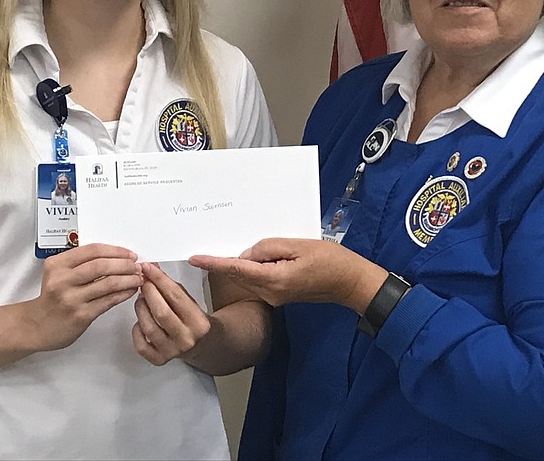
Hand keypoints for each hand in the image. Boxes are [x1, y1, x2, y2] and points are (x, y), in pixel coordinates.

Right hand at [25, 243, 142, 351]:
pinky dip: (123, 294)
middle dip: (124, 264)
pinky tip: (130, 291)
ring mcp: (72, 298)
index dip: (115, 250)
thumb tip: (114, 256)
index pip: (92, 250)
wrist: (36, 326)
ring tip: (138, 278)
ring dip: (128, 279)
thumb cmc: (52, 298)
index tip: (129, 254)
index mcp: (57, 264)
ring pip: (108, 283)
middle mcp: (63, 280)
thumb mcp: (58, 273)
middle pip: (101, 265)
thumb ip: (79, 263)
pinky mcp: (81, 315)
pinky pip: (108, 301)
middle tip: (137, 266)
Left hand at [131, 262, 211, 365]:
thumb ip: (171, 287)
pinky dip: (136, 330)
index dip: (159, 279)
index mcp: (199, 322)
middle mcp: (187, 339)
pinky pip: (141, 345)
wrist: (203, 345)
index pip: (176, 296)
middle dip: (149, 292)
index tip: (148, 267)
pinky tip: (140, 321)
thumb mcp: (190, 301)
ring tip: (141, 299)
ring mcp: (172, 351)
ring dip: (141, 308)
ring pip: (149, 327)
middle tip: (143, 281)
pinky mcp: (159, 360)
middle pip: (161, 312)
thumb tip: (152, 269)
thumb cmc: (194, 320)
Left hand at [190, 238, 386, 312]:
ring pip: (247, 278)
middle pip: (239, 275)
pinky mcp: (279, 295)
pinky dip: (251, 269)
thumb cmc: (329, 260)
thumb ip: (268, 247)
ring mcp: (274, 297)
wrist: (349, 282)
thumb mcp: (297, 245)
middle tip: (204, 250)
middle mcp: (269, 293)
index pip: (236, 269)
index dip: (214, 263)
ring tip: (231, 249)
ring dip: (238, 265)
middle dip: (222, 263)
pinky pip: (258, 280)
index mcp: (273, 280)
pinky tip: (253, 257)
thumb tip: (246, 253)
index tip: (194, 258)